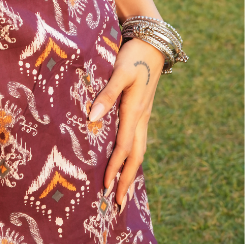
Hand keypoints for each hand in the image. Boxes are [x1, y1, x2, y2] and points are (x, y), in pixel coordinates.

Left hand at [88, 38, 164, 209]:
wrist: (151, 42)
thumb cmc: (133, 56)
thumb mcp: (119, 72)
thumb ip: (106, 94)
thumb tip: (92, 119)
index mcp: (134, 111)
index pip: (124, 147)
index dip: (115, 167)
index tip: (106, 187)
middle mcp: (141, 117)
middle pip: (135, 155)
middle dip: (126, 179)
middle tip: (118, 203)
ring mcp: (143, 114)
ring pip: (139, 149)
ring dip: (131, 170)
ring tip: (124, 189)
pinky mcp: (141, 109)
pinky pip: (138, 139)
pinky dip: (133, 155)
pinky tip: (127, 160)